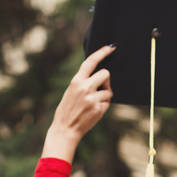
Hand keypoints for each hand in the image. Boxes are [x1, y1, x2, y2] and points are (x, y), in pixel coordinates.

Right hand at [42, 44, 114, 160]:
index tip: (111, 47)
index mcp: (76, 81)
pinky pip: (107, 103)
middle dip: (106, 81)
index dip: (102, 52)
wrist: (65, 130)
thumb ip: (82, 82)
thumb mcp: (70, 92)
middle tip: (101, 89)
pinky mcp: (98, 108)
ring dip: (104, 96)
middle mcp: (84, 87)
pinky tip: (93, 112)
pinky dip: (103, 106)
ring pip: (108, 90)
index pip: (91, 61)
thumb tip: (100, 75)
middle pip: (105, 74)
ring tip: (93, 105)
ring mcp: (92, 98)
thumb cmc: (67, 111)